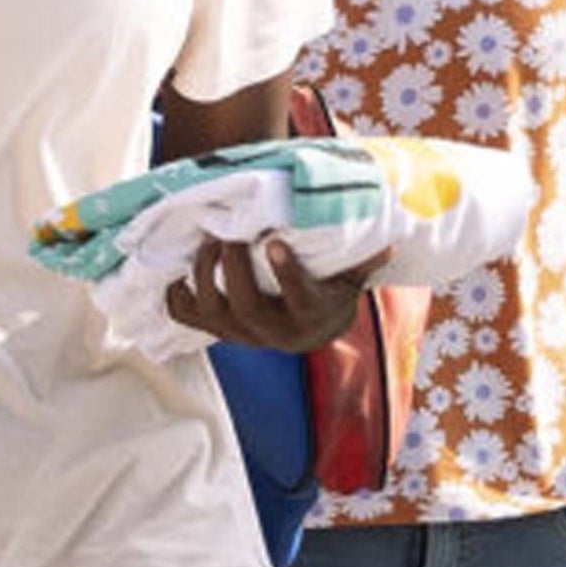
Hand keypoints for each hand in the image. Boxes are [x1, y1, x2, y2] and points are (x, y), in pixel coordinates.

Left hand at [161, 232, 376, 353]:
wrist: (309, 329)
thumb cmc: (328, 292)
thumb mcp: (347, 278)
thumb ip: (363, 261)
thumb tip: (390, 241)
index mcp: (308, 316)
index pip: (298, 298)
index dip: (286, 273)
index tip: (275, 243)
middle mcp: (272, 331)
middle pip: (247, 306)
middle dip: (233, 267)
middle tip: (229, 232)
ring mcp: (240, 333)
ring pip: (213, 312)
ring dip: (204, 274)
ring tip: (207, 241)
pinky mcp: (216, 330)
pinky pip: (187, 318)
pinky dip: (176, 295)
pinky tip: (175, 269)